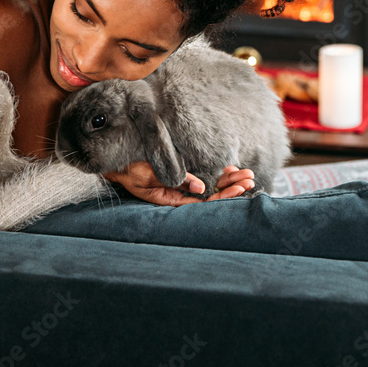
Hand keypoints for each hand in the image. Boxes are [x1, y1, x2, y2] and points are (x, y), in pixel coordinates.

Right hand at [102, 162, 254, 206]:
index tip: (240, 187)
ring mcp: (181, 186)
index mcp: (173, 199)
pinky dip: (216, 174)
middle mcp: (180, 195)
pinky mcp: (180, 177)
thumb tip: (201, 188)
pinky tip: (230, 170)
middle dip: (232, 186)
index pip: (205, 203)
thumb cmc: (128, 170)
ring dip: (228, 180)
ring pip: (211, 186)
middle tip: (250, 178)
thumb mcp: (148, 175)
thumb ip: (174, 181)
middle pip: (212, 195)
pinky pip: (203, 178)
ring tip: (247, 174)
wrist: (116, 163)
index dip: (224, 196)